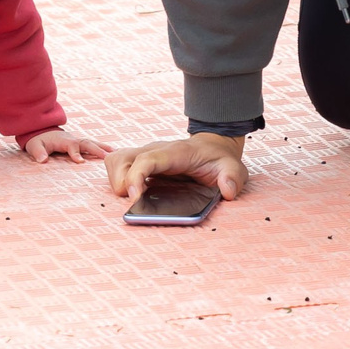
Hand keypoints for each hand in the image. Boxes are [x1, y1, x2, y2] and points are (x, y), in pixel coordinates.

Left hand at [21, 126, 112, 163]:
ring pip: (93, 143)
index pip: (72, 146)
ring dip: (104, 148)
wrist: (42, 133)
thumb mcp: (34, 146)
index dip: (76, 153)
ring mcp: (78, 141)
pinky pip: (93, 145)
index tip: (80, 162)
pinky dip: (103, 148)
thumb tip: (43, 160)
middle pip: (87, 143)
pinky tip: (114, 153)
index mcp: (63, 140)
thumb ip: (38, 153)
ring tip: (116, 153)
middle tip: (106, 157)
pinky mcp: (81, 144)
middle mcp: (73, 139)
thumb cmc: (39, 142)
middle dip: (96, 149)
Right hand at [104, 132, 249, 202]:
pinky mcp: (140, 161)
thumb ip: (233, 178)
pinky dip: (117, 179)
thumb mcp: (233, 168)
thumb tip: (227, 191)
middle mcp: (155, 150)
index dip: (135, 178)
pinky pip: (118, 165)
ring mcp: (146, 154)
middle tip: (136, 202)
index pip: (146, 159)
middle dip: (122, 183)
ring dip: (117, 181)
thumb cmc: (219, 159)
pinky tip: (129, 192)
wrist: (213, 147)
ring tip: (132, 198)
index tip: (135, 198)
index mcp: (175, 152)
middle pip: (122, 159)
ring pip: (116, 161)